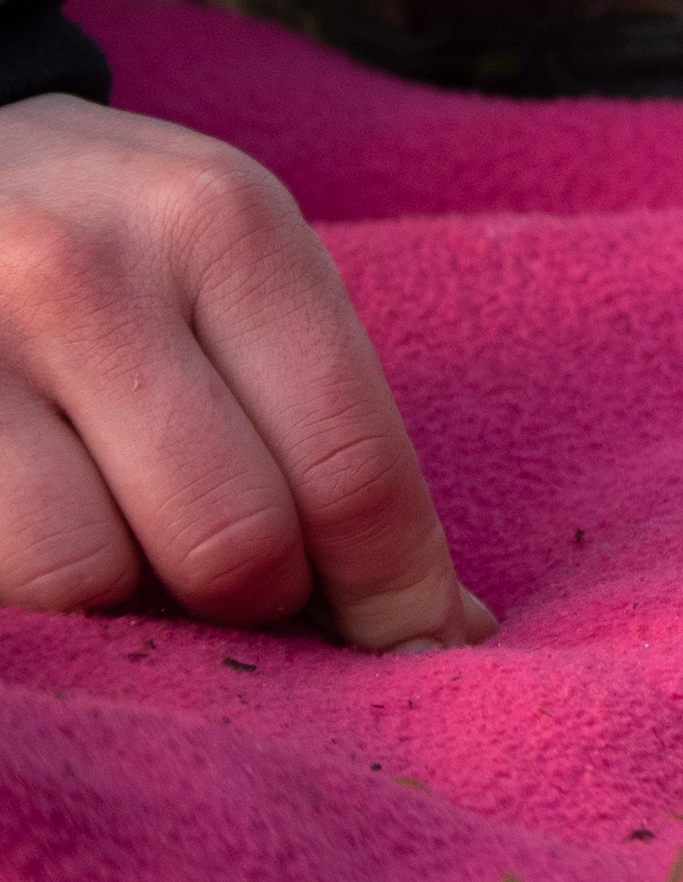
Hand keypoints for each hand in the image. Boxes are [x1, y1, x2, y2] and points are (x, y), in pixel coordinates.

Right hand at [0, 92, 484, 645]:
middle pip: (232, 539)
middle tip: (256, 596)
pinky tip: (55, 538)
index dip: (395, 592)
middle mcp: (90, 274)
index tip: (422, 653)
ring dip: (133, 608)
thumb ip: (322, 415)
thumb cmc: (113, 233)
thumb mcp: (230, 260)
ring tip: (137, 555)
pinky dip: (44, 598)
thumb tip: (440, 626)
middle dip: (265, 607)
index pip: (348, 463)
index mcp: (225, 227)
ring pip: (88, 575)